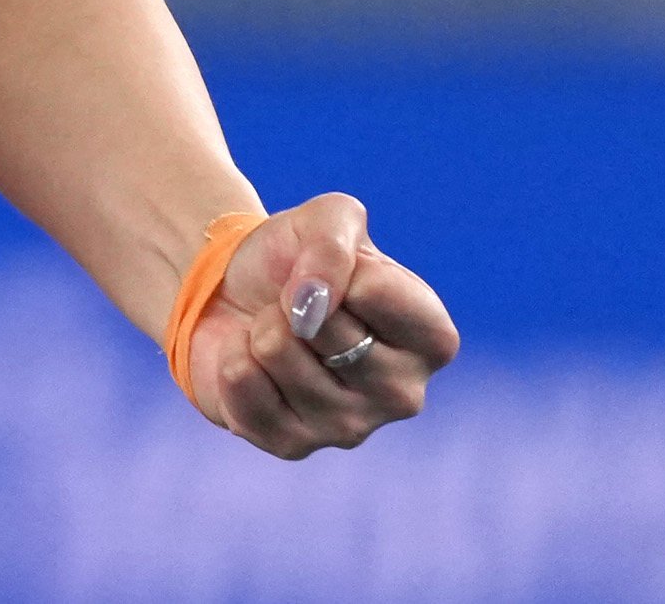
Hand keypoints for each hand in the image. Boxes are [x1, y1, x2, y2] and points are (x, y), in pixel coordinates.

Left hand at [181, 191, 456, 457]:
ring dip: (261, 326)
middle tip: (298, 308)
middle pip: (325, 329)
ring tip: (276, 333)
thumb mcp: (326, 219)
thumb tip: (313, 300)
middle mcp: (404, 394)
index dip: (337, 267)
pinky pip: (240, 383)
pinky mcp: (292, 445)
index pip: (377, 293)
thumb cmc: (296, 259)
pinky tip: (252, 362)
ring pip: (275, 351)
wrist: (234, 294)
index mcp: (432, 339)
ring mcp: (350, 429)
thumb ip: (332, 242)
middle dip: (294, 301)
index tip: (333, 271)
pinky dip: (232, 357)